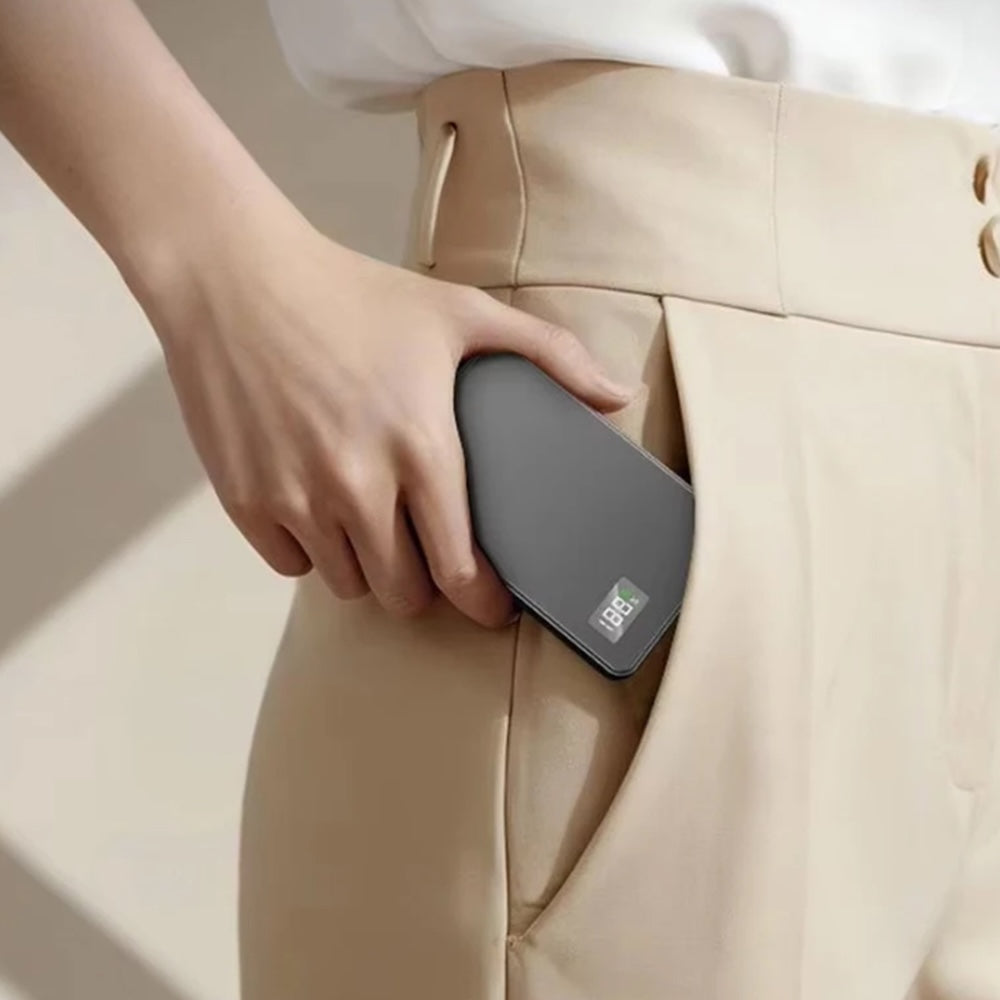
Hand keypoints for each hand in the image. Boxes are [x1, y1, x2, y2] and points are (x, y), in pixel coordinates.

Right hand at [140, 214, 637, 627]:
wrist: (235, 277)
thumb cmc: (353, 294)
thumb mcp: (458, 311)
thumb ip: (548, 352)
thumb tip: (618, 393)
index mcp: (421, 448)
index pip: (461, 570)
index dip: (482, 600)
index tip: (490, 605)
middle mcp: (360, 484)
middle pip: (404, 593)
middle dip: (424, 585)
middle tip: (427, 554)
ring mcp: (298, 498)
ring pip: (348, 584)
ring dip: (368, 568)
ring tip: (374, 526)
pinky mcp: (247, 501)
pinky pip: (292, 564)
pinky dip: (310, 549)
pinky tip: (320, 509)